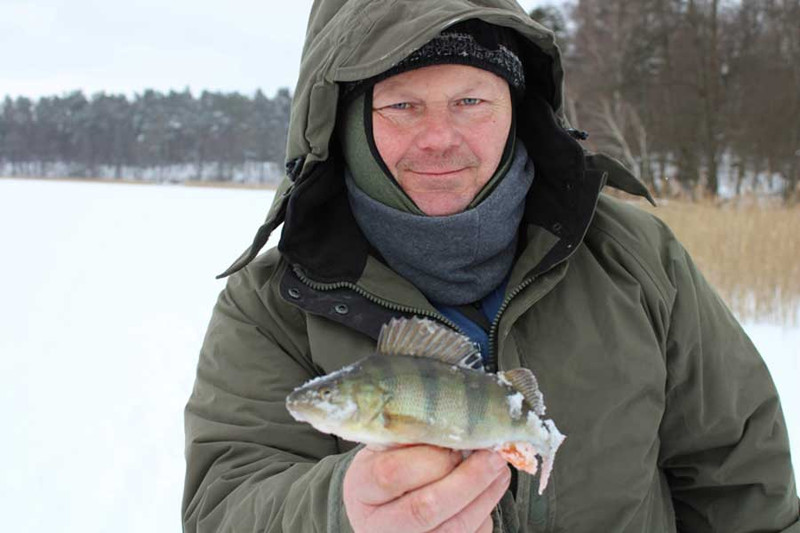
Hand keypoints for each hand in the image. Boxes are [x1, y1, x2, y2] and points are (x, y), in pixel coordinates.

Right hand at [343, 445, 510, 531]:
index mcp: (361, 487)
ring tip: (498, 471)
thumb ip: (412, 435)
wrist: (377, 508)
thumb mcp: (385, 447)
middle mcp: (378, 524)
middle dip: (468, 480)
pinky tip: (487, 493)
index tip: (457, 441)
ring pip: (452, 529)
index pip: (392, 474)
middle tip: (492, 457)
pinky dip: (483, 516)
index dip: (431, 458)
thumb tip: (457, 422)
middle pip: (425, 508)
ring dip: (483, 497)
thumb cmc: (385, 469)